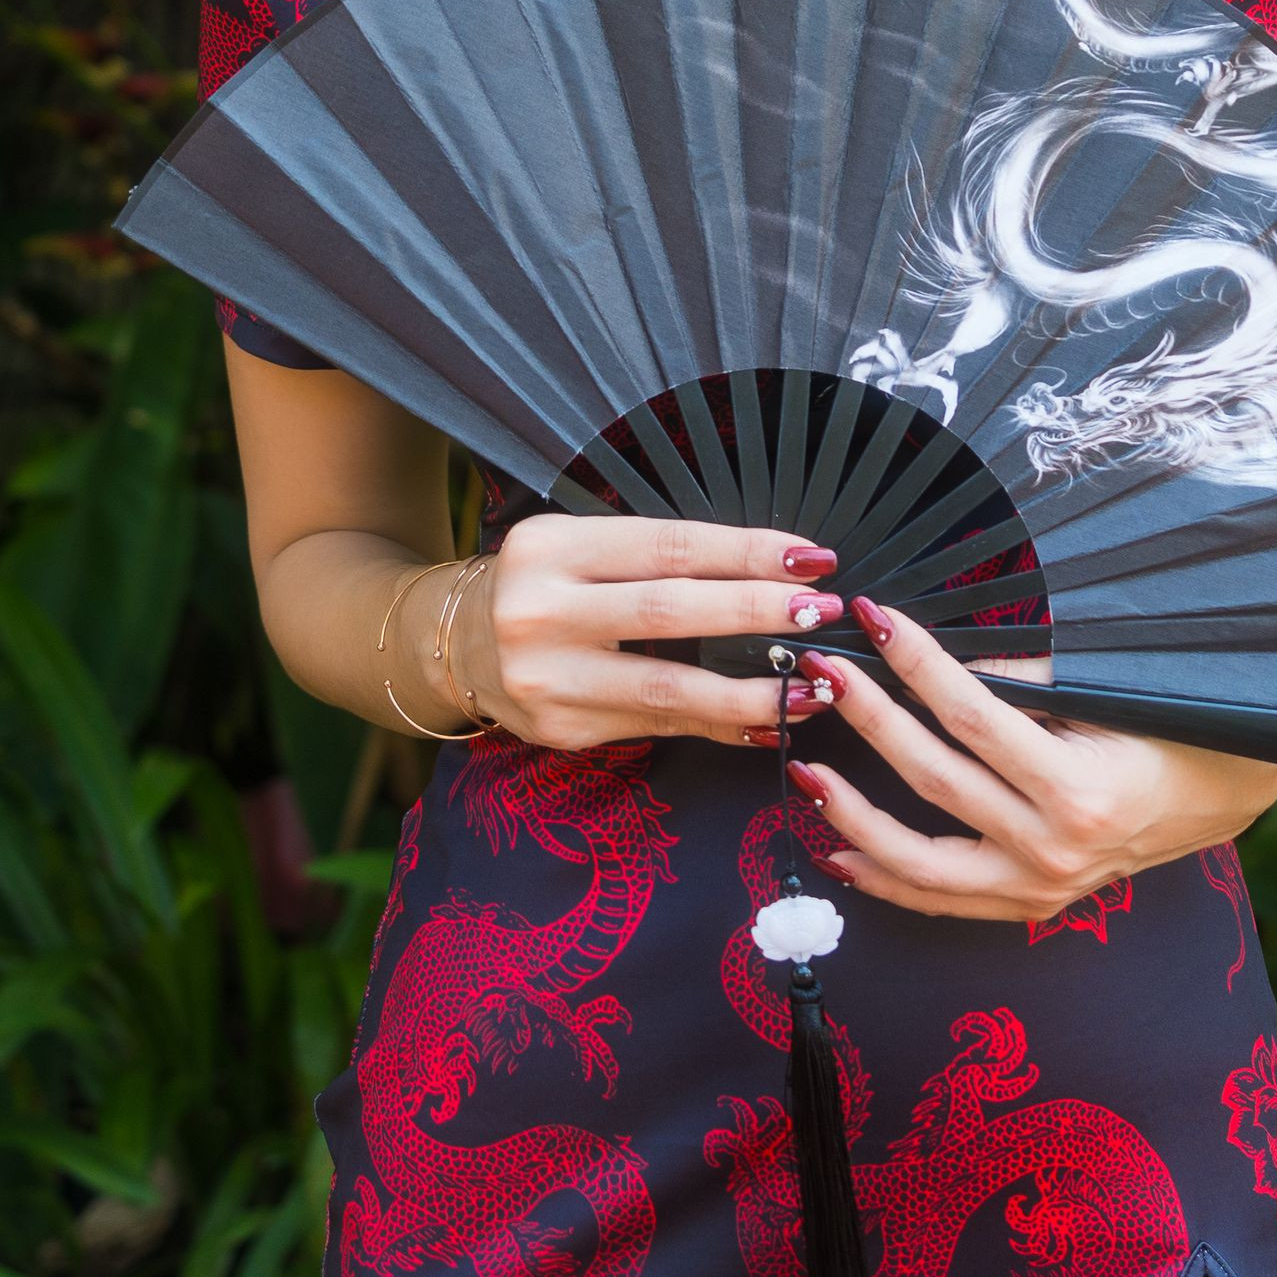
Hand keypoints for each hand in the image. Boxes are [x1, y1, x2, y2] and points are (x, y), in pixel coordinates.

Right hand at [430, 514, 844, 749]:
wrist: (454, 643)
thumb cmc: (544, 583)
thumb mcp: (581, 548)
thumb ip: (656, 557)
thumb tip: (773, 570)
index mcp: (552, 547)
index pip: (668, 548)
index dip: (746, 552)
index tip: (812, 557)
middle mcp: (540, 611)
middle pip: (671, 613)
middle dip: (758, 613)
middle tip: (822, 613)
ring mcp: (545, 678)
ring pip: (669, 687)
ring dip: (753, 690)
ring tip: (815, 687)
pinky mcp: (559, 730)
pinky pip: (657, 726)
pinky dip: (719, 726)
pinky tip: (769, 723)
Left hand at [789, 595, 1276, 924]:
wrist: (1222, 798)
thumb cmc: (1172, 730)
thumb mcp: (1112, 694)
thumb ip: (1027, 682)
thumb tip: (936, 664)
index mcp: (1081, 790)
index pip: (974, 714)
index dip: (918, 662)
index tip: (876, 619)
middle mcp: (1055, 849)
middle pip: (934, 779)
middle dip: (869, 719)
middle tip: (822, 673)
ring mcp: (1039, 887)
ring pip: (921, 860)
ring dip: (853, 816)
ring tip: (806, 772)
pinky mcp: (1030, 905)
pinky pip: (941, 901)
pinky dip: (886, 879)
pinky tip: (838, 851)